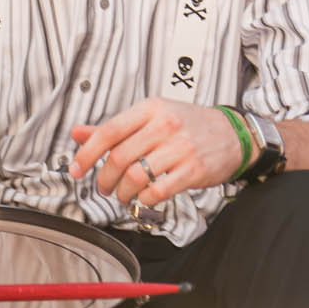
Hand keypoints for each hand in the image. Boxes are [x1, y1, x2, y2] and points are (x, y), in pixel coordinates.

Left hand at [70, 98, 247, 209]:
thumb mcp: (153, 115)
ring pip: (135, 177)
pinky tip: (144, 197)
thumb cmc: (189, 123)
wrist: (232, 133)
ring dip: (122, 193)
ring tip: (123, 194)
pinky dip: (144, 199)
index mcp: (151, 108)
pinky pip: (157, 191)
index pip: (110, 130)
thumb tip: (78, 133)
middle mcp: (165, 125)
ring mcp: (180, 147)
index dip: (87, 153)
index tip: (76, 169)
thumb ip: (116, 127)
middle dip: (104, 179)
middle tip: (104, 186)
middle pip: (119, 157)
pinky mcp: (192, 170)